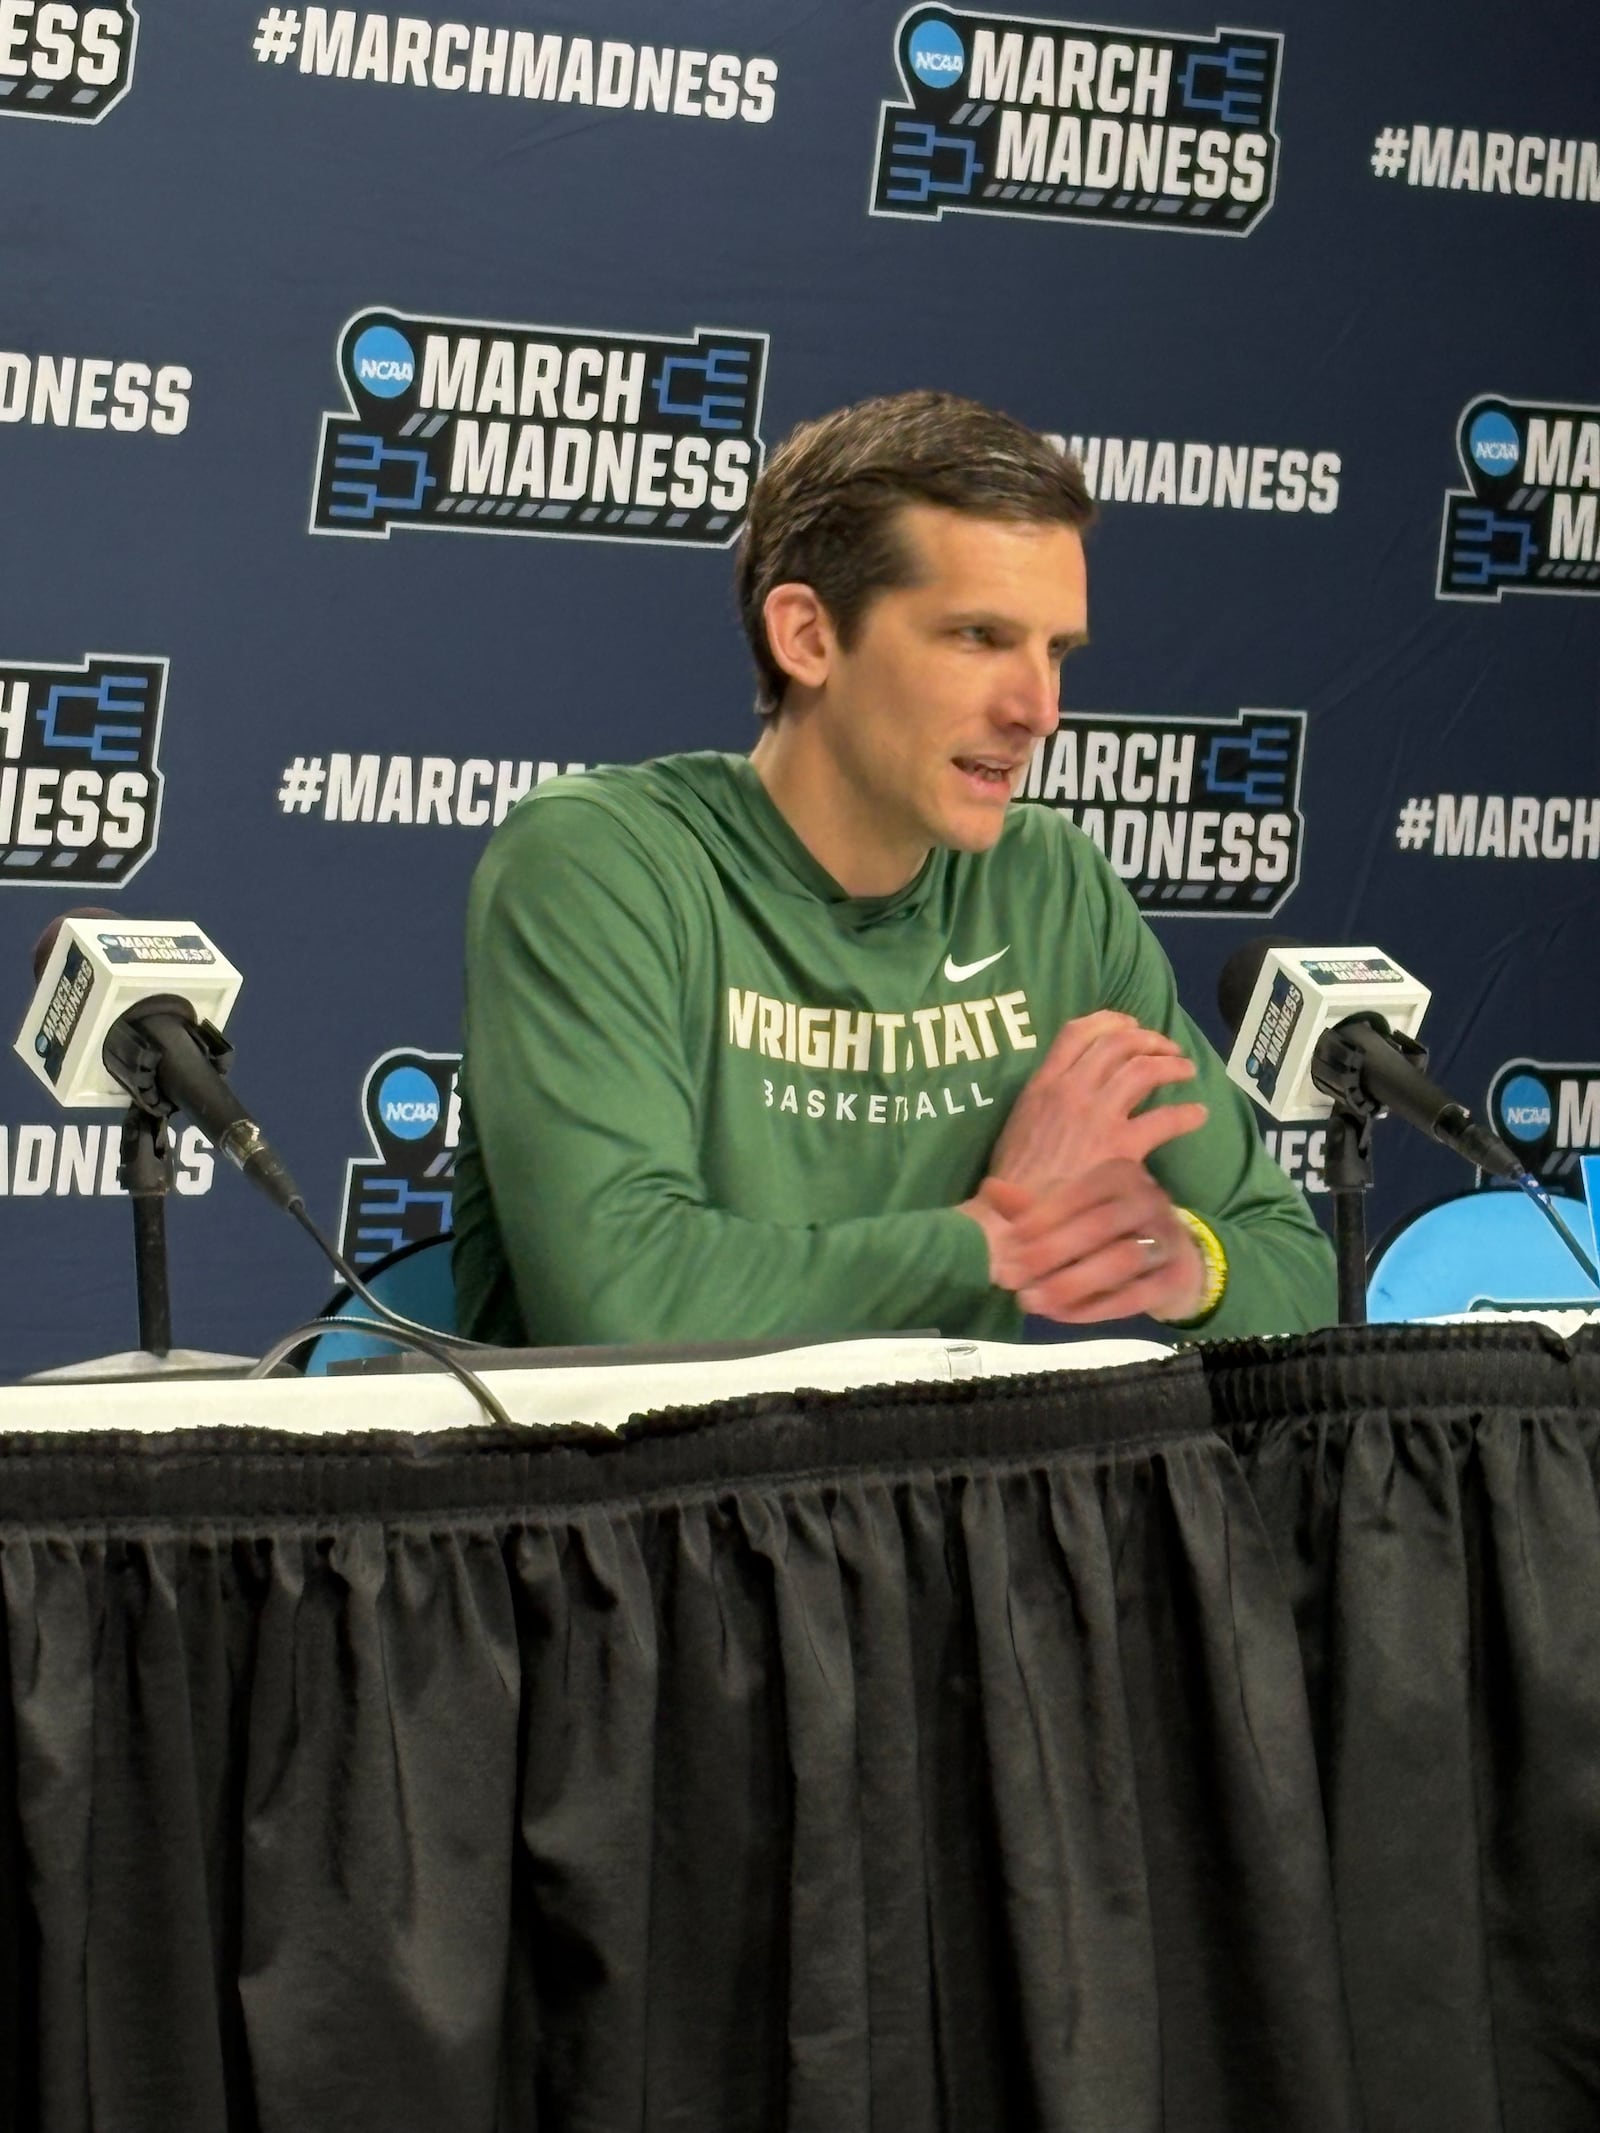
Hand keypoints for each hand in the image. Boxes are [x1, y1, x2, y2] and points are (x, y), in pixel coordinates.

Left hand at [962, 1161, 1209, 1324]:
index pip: (1077, 1193)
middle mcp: (1149, 1199)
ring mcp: (1167, 1238)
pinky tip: (1061, 1316)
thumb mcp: (1072, 1211)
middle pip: (1098, 1226)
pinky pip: (1134, 1296)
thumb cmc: (1111, 1229)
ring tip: (1031, 1302)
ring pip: (1120, 1261)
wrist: (1173, 1258)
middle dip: (1049, 1254)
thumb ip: (1032, 1207)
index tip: (1008, 1246)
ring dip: (1070, 1284)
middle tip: (1010, 1278)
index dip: (1040, 1220)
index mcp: (1119, 1174)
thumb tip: (990, 1189)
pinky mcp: (1175, 1278)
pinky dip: (1094, 1308)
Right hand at [987, 1011, 1206, 1199]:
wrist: (1019, 1218)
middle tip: (1165, 1048)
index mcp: (1043, 1084)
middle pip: (1117, 1043)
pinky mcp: (1121, 1147)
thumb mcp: (1019, 1126)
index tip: (1128, 1025)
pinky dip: (1186, 1114)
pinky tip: (1198, 1115)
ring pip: (1143, 1070)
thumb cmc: (1014, 1180)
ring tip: (1186, 1070)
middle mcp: (1072, 1090)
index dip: (1109, 1020)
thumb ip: (1043, 1101)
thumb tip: (1070, 1092)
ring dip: (1171, 1065)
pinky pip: (1164, 1119)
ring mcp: (1098, 1116)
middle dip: (1148, 1039)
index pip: (1077, 1033)